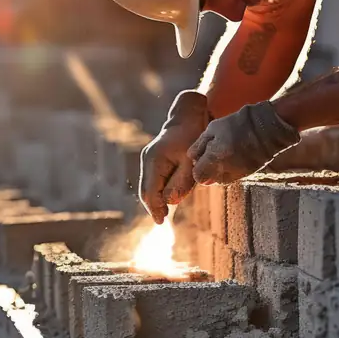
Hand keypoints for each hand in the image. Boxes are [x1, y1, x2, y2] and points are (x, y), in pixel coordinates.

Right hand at [139, 91, 210, 222]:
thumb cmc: (193, 138)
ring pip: (147, 186)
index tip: (161, 222)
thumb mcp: (191, 162)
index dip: (155, 208)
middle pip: (145, 190)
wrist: (188, 116)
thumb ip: (181, 182)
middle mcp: (147, 159)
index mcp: (155, 160)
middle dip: (153, 206)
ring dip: (154, 199)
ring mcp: (147, 158)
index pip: (150, 191)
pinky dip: (156, 190)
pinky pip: (151, 179)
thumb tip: (169, 202)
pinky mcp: (151, 159)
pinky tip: (165, 199)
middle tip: (162, 220)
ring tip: (163, 213)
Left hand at [188, 101, 299, 185]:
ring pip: (220, 180)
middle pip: (208, 180)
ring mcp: (237, 174)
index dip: (197, 167)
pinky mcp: (248, 174)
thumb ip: (200, 145)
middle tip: (212, 154)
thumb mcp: (214, 128)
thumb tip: (191, 157)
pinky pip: (233, 177)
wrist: (267, 127)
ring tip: (225, 154)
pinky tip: (235, 156)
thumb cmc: (238, 124)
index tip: (201, 158)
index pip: (198, 176)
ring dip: (218, 171)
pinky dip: (230, 170)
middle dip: (207, 170)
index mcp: (214, 157)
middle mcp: (225, 170)